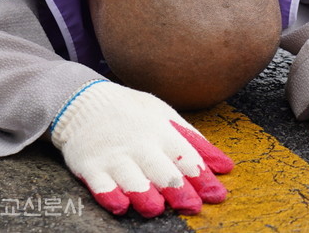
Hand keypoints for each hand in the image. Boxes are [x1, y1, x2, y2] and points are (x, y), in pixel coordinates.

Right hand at [51, 80, 233, 217]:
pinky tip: (119, 205)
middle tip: (192, 206)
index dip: (201, 176)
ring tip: (155, 208)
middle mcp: (138, 144)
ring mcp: (113, 155)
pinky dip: (109, 195)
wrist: (81, 99)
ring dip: (143, 194)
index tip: (216, 195)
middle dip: (177, 188)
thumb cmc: (130, 111)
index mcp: (159, 130)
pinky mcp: (89, 165)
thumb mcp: (163, 114)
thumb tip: (227, 167)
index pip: (184, 155)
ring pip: (131, 178)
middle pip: (160, 170)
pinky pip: (99, 183)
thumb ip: (195, 141)